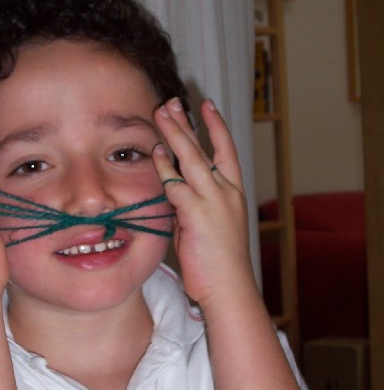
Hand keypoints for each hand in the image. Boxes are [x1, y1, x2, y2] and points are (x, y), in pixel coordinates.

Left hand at [152, 98, 254, 308]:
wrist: (229, 288)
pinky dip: (165, 169)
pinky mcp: (197, 214)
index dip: (216, 126)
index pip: (226, 150)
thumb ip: (192, 205)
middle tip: (172, 101)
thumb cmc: (218, 263)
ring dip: (175, 134)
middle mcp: (226, 191)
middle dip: (187, 122)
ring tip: (161, 113)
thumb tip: (173, 191)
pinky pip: (177, 185)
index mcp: (233, 193)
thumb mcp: (208, 226)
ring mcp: (213, 201)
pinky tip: (155, 154)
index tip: (206, 105)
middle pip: (205, 147)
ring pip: (192, 158)